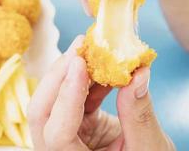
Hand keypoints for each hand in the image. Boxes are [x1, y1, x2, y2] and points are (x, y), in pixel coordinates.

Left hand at [28, 36, 174, 150]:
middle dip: (60, 74)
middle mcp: (59, 149)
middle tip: (80, 47)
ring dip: (71, 71)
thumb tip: (139, 73)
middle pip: (41, 110)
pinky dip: (85, 79)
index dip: (66, 96)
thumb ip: (140, 115)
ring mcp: (63, 133)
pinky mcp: (71, 121)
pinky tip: (100, 66)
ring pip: (52, 98)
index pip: (57, 133)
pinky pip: (71, 95)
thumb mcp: (147, 148)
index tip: (80, 63)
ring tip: (90, 49)